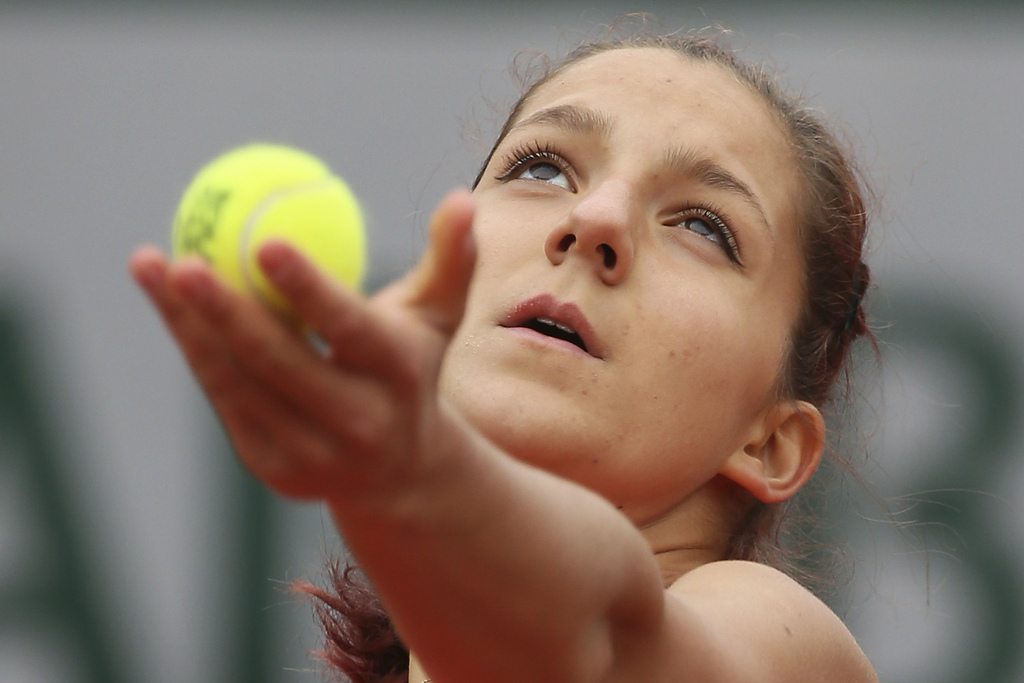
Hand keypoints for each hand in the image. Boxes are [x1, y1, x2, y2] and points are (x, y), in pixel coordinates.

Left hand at [130, 189, 475, 502]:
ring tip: (151, 265)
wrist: (401, 472)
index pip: (349, 328)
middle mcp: (359, 423)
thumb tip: (462, 197)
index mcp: (400, 377)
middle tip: (184, 258)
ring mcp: (312, 455)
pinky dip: (194, 349)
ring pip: (237, 382)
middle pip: (279, 363)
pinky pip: (224, 399)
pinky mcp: (275, 469)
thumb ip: (450, 259)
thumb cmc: (412, 369)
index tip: (263, 241)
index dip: (307, 288)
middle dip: (226, 312)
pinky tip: (168, 304)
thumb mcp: (436, 319)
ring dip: (187, 325)